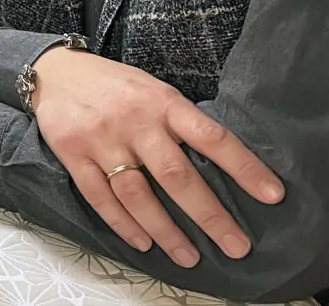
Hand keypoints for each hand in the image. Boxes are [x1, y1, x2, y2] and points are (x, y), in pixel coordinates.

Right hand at [30, 46, 284, 265]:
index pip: (211, 137)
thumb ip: (180, 121)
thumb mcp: (154, 90)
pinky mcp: (74, 154)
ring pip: (137, 194)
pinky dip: (123, 224)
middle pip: (175, 176)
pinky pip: (100, 198)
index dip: (244, 167)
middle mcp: (134, 122)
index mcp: (163, 102)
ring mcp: (102, 140)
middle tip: (235, 245)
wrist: (55, 71)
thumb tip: (220, 163)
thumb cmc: (114, 85)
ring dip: (165, 231)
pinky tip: (143, 242)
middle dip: (209, 215)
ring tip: (188, 256)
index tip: (272, 195)